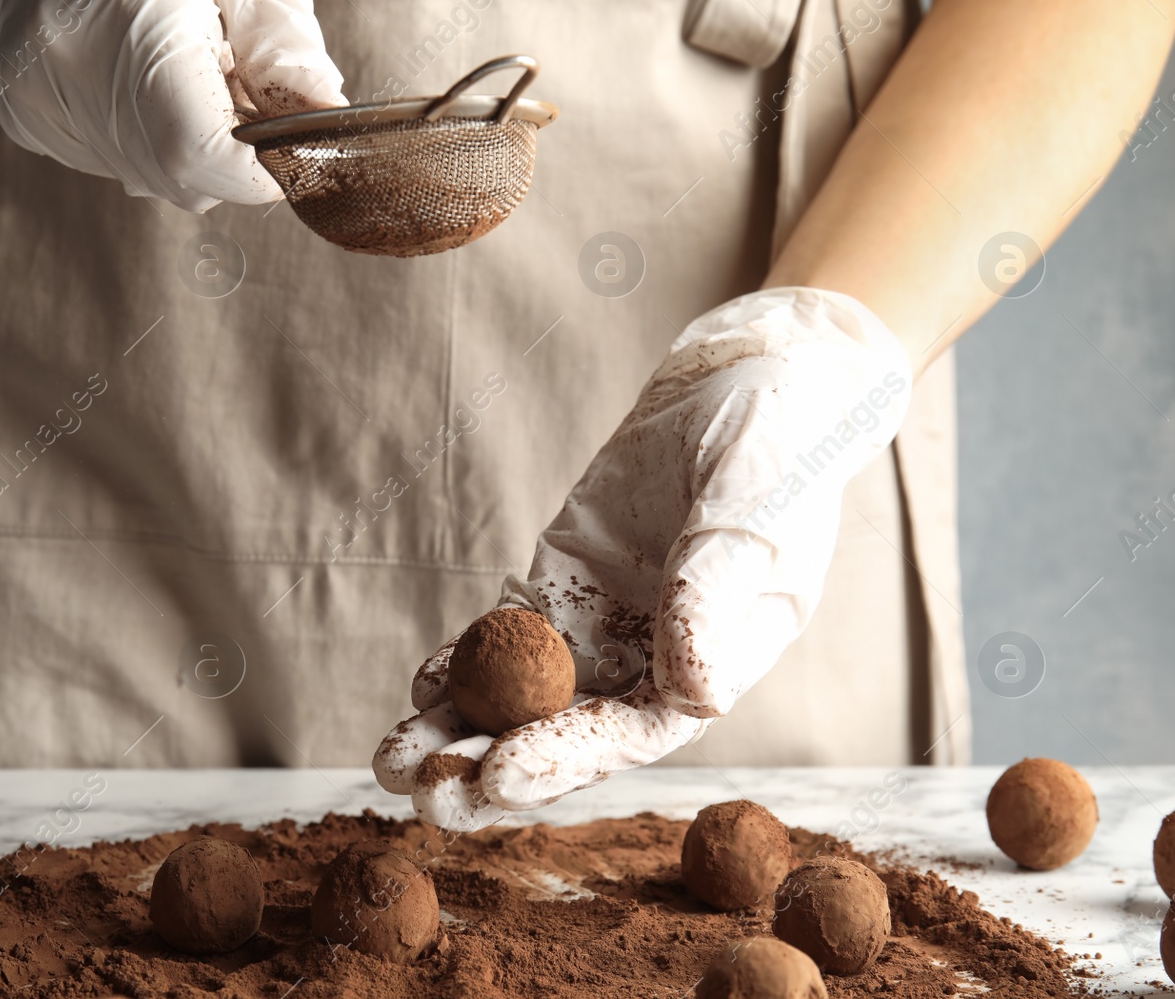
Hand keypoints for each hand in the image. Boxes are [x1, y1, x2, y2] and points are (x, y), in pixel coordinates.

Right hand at [0, 0, 345, 210]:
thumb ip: (287, 46)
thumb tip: (324, 124)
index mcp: (131, 7)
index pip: (196, 149)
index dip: (256, 173)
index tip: (291, 156)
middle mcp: (68, 58)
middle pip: (175, 175)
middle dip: (229, 155)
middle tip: (241, 88)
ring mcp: (36, 91)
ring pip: (147, 178)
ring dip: (190, 145)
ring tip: (188, 67)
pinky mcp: (24, 113)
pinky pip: (113, 162)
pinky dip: (149, 138)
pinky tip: (144, 76)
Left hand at [373, 287, 912, 830]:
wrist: (758, 377)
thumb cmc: (781, 446)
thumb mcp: (755, 509)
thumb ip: (717, 591)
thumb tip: (698, 695)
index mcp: (712, 664)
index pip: (632, 733)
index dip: (565, 758)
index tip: (498, 774)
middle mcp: (653, 659)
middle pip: (565, 733)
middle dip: (492, 767)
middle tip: (423, 797)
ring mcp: (603, 621)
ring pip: (524, 693)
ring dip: (461, 729)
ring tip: (393, 762)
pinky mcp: (565, 579)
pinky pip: (509, 632)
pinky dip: (465, 660)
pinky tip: (421, 684)